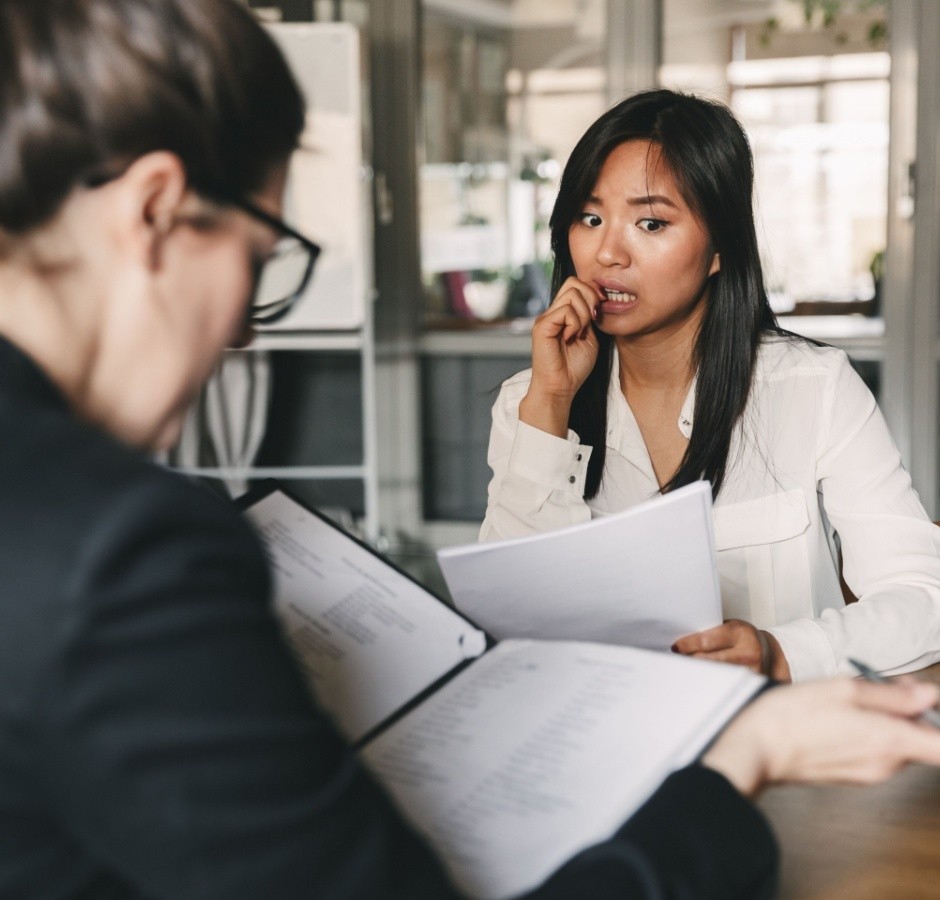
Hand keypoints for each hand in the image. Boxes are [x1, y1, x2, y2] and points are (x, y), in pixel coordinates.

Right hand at [519, 277, 600, 437]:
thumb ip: (590, 317)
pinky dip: (575, 324)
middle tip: (593, 321)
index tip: (599, 312)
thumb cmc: (574, 368)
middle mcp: (552, 312)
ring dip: (584, 313)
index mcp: (562, 314)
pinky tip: (571, 338)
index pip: (576, 284)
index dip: (593, 292)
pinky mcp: (542, 327)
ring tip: (580, 333)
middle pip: (574, 282)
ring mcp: (545, 318)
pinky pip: (566, 311)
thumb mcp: (590, 337)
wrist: (560, 388)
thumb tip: (596, 298)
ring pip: (572, 293)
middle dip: (591, 298)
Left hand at [672, 619, 790, 680]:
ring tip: (687, 670)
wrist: (768, 650)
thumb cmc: (742, 637)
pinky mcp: (752, 686)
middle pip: (707, 661)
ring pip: (714, 676)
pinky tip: (702, 682)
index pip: (705, 641)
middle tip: (676, 660)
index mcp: (739, 633)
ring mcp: (752, 672)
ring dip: (698, 674)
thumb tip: (681, 642)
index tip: (675, 648)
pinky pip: (725, 686)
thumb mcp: (728, 627)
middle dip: (689, 661)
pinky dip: (711, 684)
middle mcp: (748, 653)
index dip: (687, 645)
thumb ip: (709, 631)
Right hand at [701, 676, 939, 795]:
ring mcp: (868, 773)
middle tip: (883, 686)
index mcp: (890, 740)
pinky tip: (837, 717)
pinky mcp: (850, 775)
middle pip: (919, 740)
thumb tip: (927, 696)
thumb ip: (892, 694)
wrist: (756, 748)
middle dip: (907, 712)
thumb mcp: (843, 689)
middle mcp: (886, 764)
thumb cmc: (793, 716)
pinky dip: (866, 733)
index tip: (929, 705)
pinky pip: (873, 752)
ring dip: (883, 721)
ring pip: (895, 744)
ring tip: (849, 700)